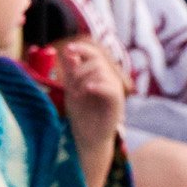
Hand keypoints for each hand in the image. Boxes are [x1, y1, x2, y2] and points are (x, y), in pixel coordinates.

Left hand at [56, 36, 125, 150]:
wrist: (88, 137)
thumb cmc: (81, 115)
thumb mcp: (71, 89)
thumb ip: (72, 72)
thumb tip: (70, 54)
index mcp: (99, 75)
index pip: (95, 53)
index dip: (83, 48)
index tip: (69, 49)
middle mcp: (109, 80)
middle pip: (98, 60)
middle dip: (80, 69)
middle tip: (71, 86)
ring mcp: (114, 91)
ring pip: (102, 72)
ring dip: (84, 79)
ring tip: (77, 94)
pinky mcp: (117, 103)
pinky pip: (111, 88)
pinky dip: (98, 85)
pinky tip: (88, 89)